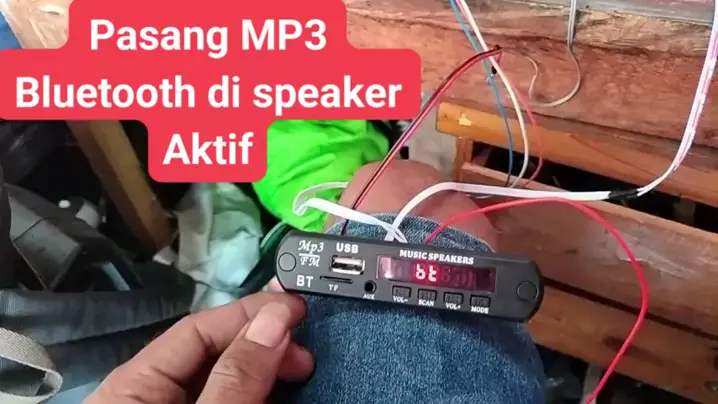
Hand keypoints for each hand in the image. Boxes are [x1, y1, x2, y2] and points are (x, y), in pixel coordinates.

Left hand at [86, 292, 312, 402]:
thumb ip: (235, 378)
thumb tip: (275, 319)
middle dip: (261, 342)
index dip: (247, 312)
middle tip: (305, 352)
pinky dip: (257, 392)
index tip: (296, 308)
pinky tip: (281, 390)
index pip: (195, 329)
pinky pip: (228, 399)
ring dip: (265, 367)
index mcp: (132, 387)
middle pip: (212, 352)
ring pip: (224, 379)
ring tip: (300, 369)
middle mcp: (150, 396)